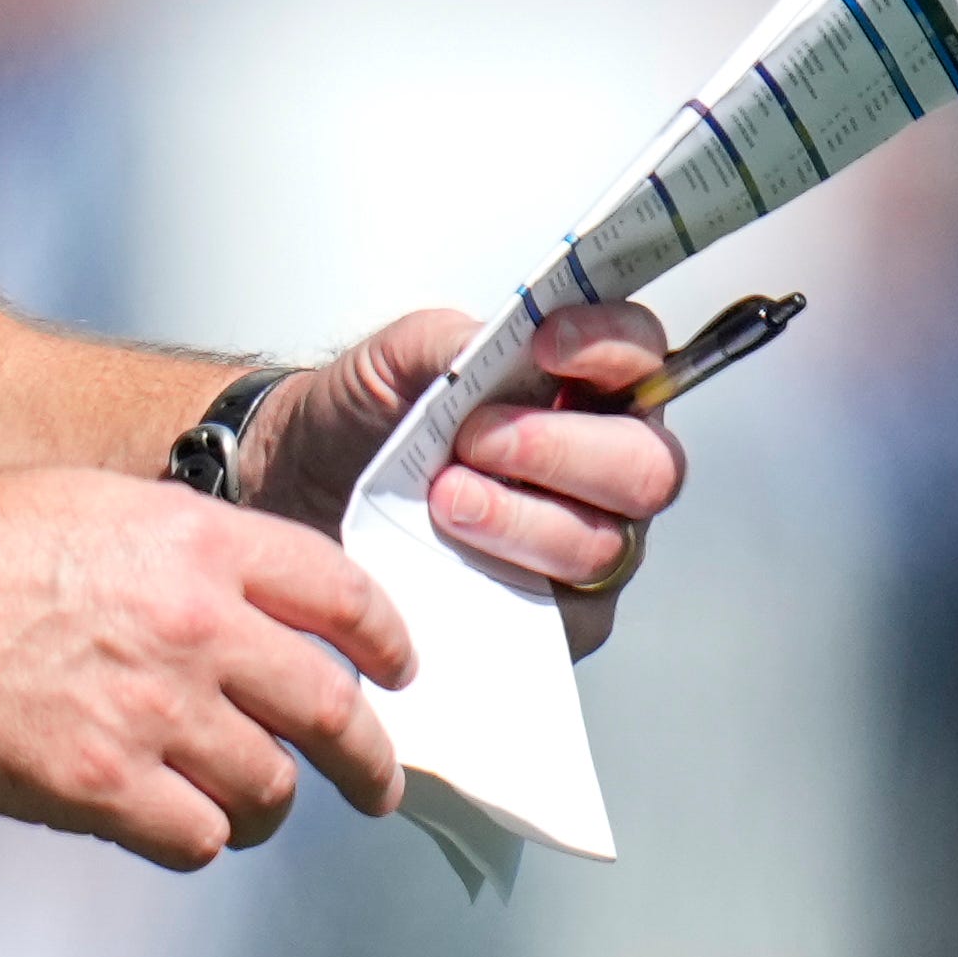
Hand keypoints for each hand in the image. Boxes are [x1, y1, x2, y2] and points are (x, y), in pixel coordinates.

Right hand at [0, 463, 411, 870]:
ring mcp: (153, 710)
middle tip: (376, 782)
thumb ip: (187, 557)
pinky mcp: (102, 785)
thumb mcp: (101, 508)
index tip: (395, 671)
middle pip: (332, 706)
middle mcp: (197, 624)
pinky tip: (174, 825)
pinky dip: (198, 840)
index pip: (341, 593)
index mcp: (200, 541)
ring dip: (271, 806)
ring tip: (255, 811)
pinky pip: (198, 838)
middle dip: (368, 757)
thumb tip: (239, 612)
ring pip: (271, 788)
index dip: (385, 641)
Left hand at [248, 302, 687, 654]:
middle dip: (561, 450)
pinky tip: (451, 551)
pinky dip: (507, 574)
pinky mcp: (563, 617)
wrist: (307, 489)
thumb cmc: (368, 417)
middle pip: (649, 466)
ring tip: (443, 499)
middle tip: (475, 440)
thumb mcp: (398, 356)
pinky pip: (569, 613)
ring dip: (519, 518)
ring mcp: (591, 544)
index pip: (643, 355)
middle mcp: (606, 466)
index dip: (609, 347)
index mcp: (586, 386)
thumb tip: (502, 342)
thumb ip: (457, 339)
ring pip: (602, 543)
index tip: (543, 345)